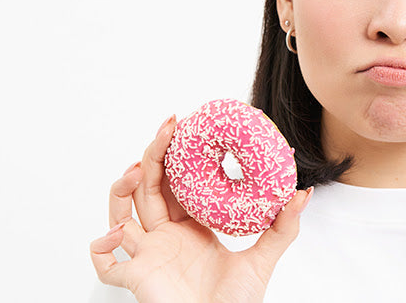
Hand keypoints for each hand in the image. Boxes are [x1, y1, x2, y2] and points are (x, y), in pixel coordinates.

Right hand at [90, 115, 311, 302]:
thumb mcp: (263, 259)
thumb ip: (282, 228)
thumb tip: (303, 194)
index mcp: (190, 228)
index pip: (175, 184)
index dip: (175, 156)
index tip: (183, 128)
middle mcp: (165, 237)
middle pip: (147, 188)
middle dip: (153, 155)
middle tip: (168, 128)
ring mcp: (148, 255)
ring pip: (120, 214)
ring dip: (122, 188)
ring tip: (138, 169)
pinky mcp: (135, 277)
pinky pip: (105, 264)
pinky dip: (102, 246)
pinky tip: (119, 232)